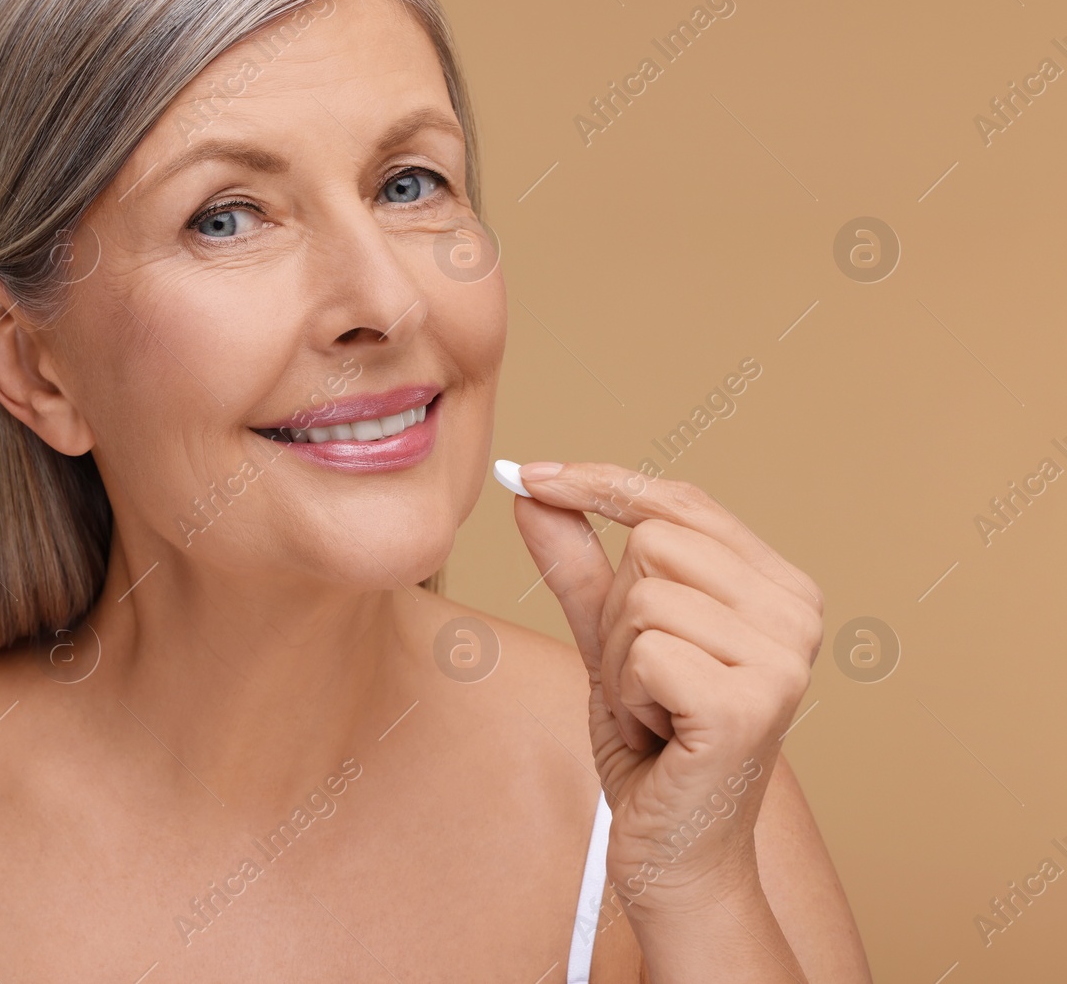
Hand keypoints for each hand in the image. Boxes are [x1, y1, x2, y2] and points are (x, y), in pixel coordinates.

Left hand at [509, 462, 823, 914]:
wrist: (674, 853)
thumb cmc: (653, 747)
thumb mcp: (608, 639)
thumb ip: (578, 565)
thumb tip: (531, 491)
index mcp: (779, 586)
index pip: (681, 500)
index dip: (601, 483)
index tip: (530, 474)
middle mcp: (797, 613)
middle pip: (653, 541)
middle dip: (617, 612)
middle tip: (644, 681)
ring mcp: (781, 660)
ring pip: (641, 595)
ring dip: (619, 660)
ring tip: (653, 709)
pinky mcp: (747, 704)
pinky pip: (640, 651)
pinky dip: (626, 695)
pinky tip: (659, 733)